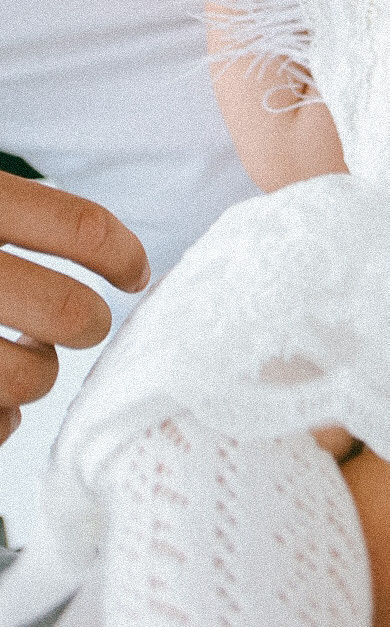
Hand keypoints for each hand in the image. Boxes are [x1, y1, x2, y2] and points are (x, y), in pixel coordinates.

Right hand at [0, 174, 148, 440]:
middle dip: (88, 324)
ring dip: (38, 373)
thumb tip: (109, 251)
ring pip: (31, 377)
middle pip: (69, 312)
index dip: (122, 254)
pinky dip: (0, 416)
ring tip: (19, 353)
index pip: (81, 226)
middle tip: (82, 322)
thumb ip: (17, 213)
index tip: (135, 273)